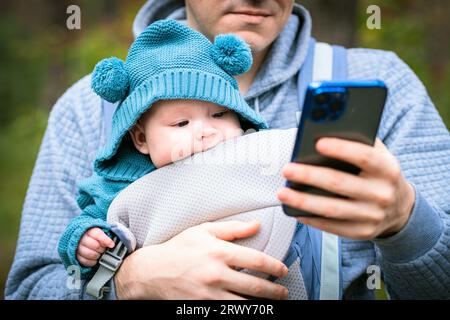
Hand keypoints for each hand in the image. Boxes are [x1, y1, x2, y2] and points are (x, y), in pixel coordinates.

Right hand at [76, 227, 114, 266]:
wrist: (83, 238)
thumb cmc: (95, 236)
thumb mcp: (101, 232)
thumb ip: (106, 236)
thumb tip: (111, 244)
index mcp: (89, 230)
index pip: (97, 234)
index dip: (106, 240)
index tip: (112, 245)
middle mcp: (82, 238)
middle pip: (95, 245)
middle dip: (102, 248)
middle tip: (104, 249)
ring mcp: (77, 247)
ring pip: (90, 254)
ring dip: (97, 255)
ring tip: (99, 253)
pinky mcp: (76, 256)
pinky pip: (85, 261)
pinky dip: (92, 261)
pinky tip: (95, 259)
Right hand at [114, 220, 288, 299]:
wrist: (152, 271)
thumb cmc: (179, 248)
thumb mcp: (204, 231)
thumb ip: (233, 229)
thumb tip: (257, 224)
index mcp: (219, 252)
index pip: (257, 261)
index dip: (275, 267)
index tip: (283, 270)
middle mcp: (217, 274)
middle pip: (256, 287)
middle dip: (275, 292)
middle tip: (283, 293)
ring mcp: (209, 294)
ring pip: (245, 305)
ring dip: (263, 306)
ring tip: (272, 304)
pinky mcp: (202, 307)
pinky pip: (228, 313)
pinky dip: (242, 311)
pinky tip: (249, 308)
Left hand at [277, 138, 415, 239]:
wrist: (400, 209)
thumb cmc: (378, 174)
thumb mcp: (378, 155)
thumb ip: (359, 142)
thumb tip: (324, 130)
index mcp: (387, 169)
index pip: (364, 157)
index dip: (341, 149)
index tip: (317, 142)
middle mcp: (382, 193)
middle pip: (339, 183)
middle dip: (310, 175)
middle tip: (287, 169)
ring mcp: (372, 216)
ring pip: (331, 209)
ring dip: (303, 202)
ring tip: (282, 193)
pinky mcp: (362, 232)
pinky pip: (332, 227)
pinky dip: (311, 218)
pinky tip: (295, 211)